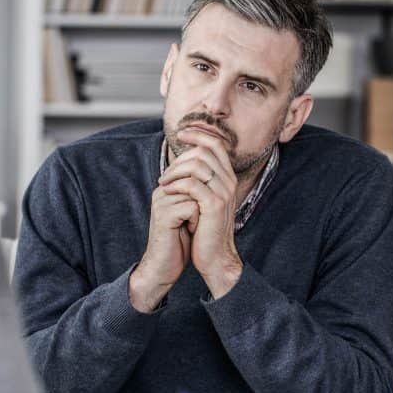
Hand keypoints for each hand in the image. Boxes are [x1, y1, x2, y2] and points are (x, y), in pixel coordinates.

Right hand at [130, 185, 199, 311]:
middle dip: (203, 203)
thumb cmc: (180, 241)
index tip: (197, 213)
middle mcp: (162, 191)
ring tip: (189, 226)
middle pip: (196, 183)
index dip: (204, 195)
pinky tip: (188, 231)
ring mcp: (161, 202)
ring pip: (196, 194)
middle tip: (194, 221)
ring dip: (200, 213)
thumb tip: (217, 178)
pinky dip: (196, 221)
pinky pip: (192, 208)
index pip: (194, 176)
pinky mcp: (164, 214)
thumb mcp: (191, 212)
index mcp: (168, 187)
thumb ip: (197, 194)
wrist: (165, 265)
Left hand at [159, 128, 241, 297]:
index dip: (197, 135)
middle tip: (165, 173)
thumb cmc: (206, 230)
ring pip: (196, 164)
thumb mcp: (205, 201)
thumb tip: (185, 162)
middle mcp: (229, 181)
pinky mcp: (213, 205)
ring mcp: (223, 192)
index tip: (180, 135)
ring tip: (163, 184)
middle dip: (180, 156)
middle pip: (205, 150)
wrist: (215, 257)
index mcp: (227, 177)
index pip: (215, 144)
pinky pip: (191, 184)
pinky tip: (166, 192)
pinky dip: (175, 185)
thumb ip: (200, 181)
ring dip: (174, 171)